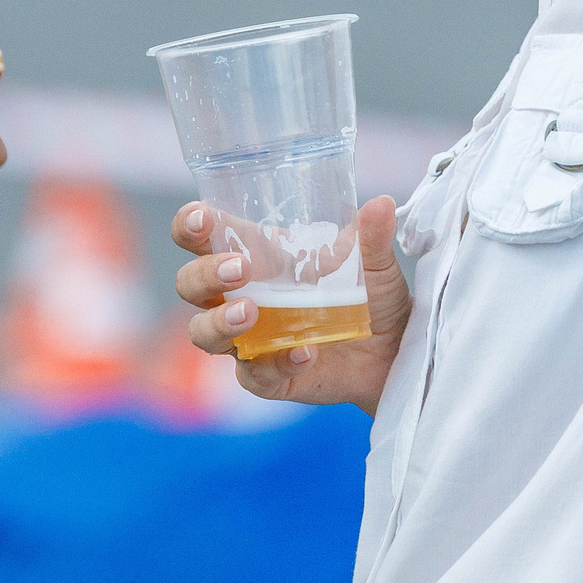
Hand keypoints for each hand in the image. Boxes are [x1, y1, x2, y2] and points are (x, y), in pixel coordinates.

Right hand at [174, 195, 409, 415]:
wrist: (394, 351)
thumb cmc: (372, 296)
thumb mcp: (375, 263)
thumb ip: (372, 236)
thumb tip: (380, 204)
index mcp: (258, 257)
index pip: (201, 235)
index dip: (188, 225)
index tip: (200, 219)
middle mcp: (242, 296)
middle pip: (189, 284)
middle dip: (203, 274)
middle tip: (240, 270)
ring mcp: (251, 339)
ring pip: (202, 334)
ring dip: (219, 322)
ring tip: (251, 313)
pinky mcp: (269, 377)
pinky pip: (255, 375)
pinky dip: (275, 364)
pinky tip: (305, 352)